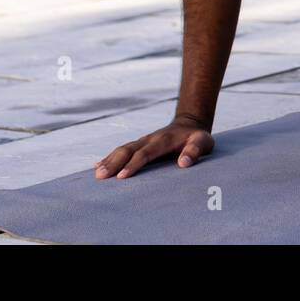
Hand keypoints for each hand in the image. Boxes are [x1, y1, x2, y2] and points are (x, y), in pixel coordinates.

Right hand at [94, 118, 213, 178]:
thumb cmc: (197, 137)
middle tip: (100, 176)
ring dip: (108, 160)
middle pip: (128, 150)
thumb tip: (183, 163)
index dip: (134, 164)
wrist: (190, 124)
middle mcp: (149, 139)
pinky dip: (109, 157)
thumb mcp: (203, 142)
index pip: (145, 153)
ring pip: (122, 149)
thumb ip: (195, 151)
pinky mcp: (139, 145)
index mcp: (163, 140)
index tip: (122, 176)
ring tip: (96, 174)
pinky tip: (97, 166)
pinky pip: (122, 150)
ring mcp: (142, 141)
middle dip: (113, 163)